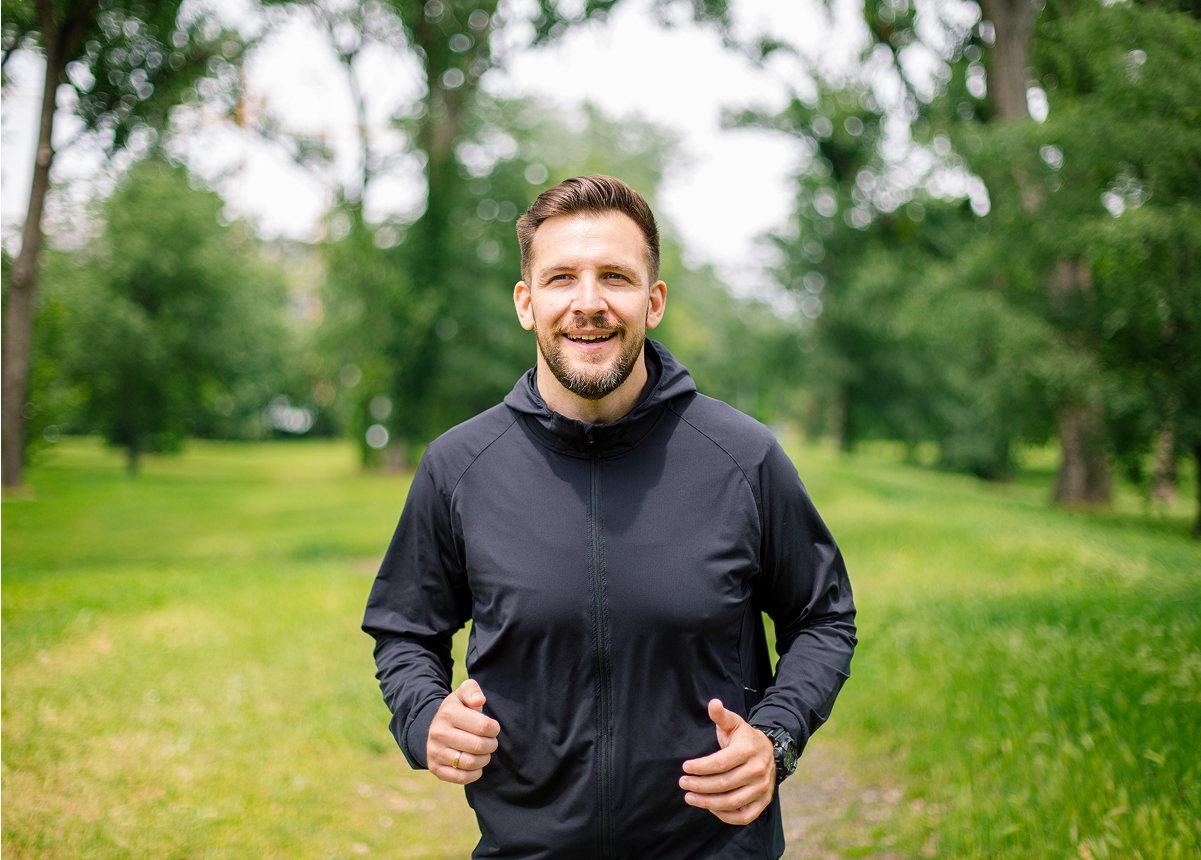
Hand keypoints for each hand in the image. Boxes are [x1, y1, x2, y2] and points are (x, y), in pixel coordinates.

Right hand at [426, 679, 500, 784]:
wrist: (434, 728)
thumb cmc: (457, 710)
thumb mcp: (462, 694)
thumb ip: (472, 690)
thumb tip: (479, 701)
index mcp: (448, 713)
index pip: (484, 726)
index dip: (494, 729)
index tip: (493, 728)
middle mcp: (438, 733)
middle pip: (479, 746)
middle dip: (491, 745)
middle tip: (491, 742)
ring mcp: (435, 752)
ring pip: (471, 763)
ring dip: (484, 759)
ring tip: (484, 753)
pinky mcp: (435, 768)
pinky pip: (461, 778)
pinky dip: (474, 774)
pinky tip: (476, 765)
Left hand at [679, 698, 775, 824]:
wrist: (769, 751)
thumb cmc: (744, 737)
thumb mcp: (733, 723)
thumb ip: (721, 715)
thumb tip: (713, 703)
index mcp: (748, 750)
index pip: (720, 763)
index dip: (700, 767)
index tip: (685, 766)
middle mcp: (758, 770)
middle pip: (722, 784)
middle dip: (698, 785)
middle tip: (683, 783)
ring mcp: (762, 788)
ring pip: (731, 802)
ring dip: (706, 803)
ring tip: (689, 797)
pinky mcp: (763, 801)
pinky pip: (744, 816)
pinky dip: (725, 816)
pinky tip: (710, 808)